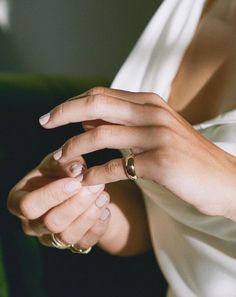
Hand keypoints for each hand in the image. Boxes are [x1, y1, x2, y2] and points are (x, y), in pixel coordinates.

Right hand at [8, 153, 110, 249]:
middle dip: (76, 204)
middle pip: (51, 223)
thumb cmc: (62, 172)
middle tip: (96, 186)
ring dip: (89, 215)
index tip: (75, 182)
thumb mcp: (61, 162)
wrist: (76, 187)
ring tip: (104, 195)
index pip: (29, 205)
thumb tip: (76, 169)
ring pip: (68, 237)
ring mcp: (51, 238)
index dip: (52, 195)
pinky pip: (84, 243)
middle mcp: (31, 224)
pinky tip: (106, 209)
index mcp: (20, 201)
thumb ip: (65, 163)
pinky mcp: (71, 246)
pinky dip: (98, 226)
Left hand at [38, 87, 235, 220]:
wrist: (225, 179)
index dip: (73, 102)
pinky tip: (84, 181)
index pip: (101, 94)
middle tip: (44, 124)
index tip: (53, 115)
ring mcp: (158, 137)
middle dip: (64, 113)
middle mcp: (152, 113)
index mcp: (150, 103)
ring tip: (60, 159)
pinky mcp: (161, 163)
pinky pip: (116, 167)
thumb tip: (86, 120)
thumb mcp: (156, 130)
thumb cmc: (187, 156)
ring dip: (75, 148)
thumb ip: (124, 122)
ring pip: (101, 135)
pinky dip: (95, 175)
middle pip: (96, 104)